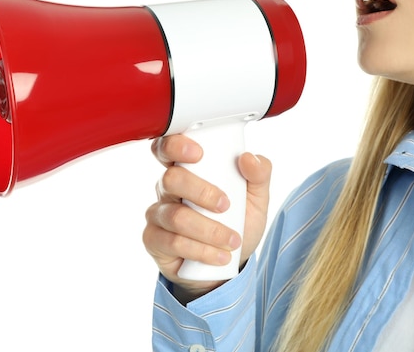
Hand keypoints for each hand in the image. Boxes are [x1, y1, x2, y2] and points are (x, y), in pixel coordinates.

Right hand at [143, 134, 271, 300]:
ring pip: (176, 216)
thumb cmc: (236, 225)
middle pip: (171, 179)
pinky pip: (174, 242)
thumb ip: (259, 176)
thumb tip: (248, 158)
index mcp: (187, 170)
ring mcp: (158, 214)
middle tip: (226, 206)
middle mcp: (167, 189)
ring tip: (232, 241)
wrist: (226, 267)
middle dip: (201, 192)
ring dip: (209, 230)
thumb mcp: (256, 201)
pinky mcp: (154, 240)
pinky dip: (202, 251)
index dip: (176, 146)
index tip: (198, 154)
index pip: (168, 148)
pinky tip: (220, 256)